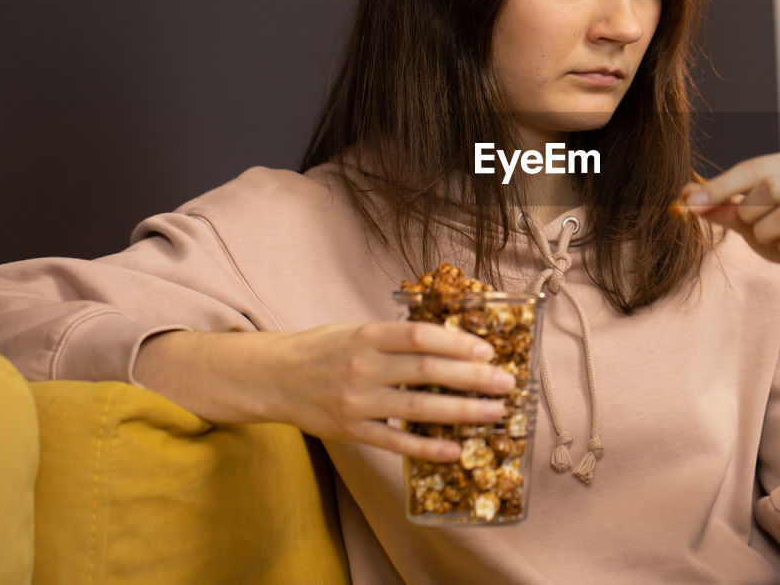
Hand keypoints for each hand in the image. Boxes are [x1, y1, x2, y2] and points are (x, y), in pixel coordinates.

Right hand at [273, 321, 514, 460]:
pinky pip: (396, 442)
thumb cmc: (324, 349)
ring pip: (419, 408)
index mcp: (368, 336)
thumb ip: (397, 338)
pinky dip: (428, 447)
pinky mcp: (352, 430)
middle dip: (473, 378)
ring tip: (494, 413)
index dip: (457, 342)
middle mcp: (364, 367)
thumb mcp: (357, 331)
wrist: (273, 378)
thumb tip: (451, 342)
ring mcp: (358, 401)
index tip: (487, 351)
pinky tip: (455, 449)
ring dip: (462, 411)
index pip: (420, 336)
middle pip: (428, 371)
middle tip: (506, 383)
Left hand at [682, 152, 779, 301]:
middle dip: (749, 212)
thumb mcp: (748, 222)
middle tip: (750, 226)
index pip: (755, 167)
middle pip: (771, 186)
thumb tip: (686, 194)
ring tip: (772, 239)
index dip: (721, 185)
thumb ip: (723, 207)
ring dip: (767, 232)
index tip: (694, 202)